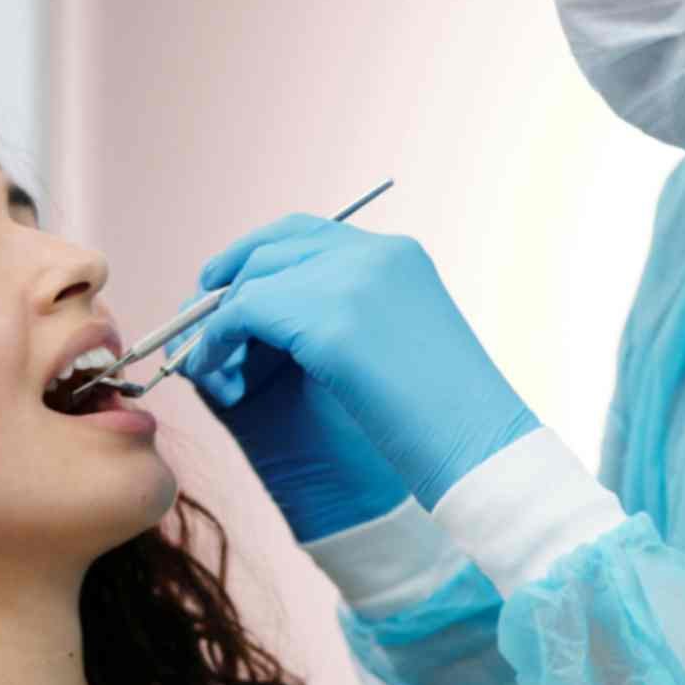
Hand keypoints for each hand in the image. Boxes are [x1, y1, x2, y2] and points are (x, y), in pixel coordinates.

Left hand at [181, 213, 539, 510]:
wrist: (482, 451)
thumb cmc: (451, 421)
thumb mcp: (403, 349)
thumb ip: (354, 322)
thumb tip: (291, 330)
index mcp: (399, 257)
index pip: (311, 234)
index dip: (263, 255)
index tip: (231, 285)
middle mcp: (372, 256)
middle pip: (275, 247)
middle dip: (231, 280)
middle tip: (202, 319)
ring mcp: (349, 282)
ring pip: (253, 280)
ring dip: (219, 320)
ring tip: (207, 360)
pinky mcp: (325, 319)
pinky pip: (241, 315)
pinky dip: (216, 342)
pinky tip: (214, 374)